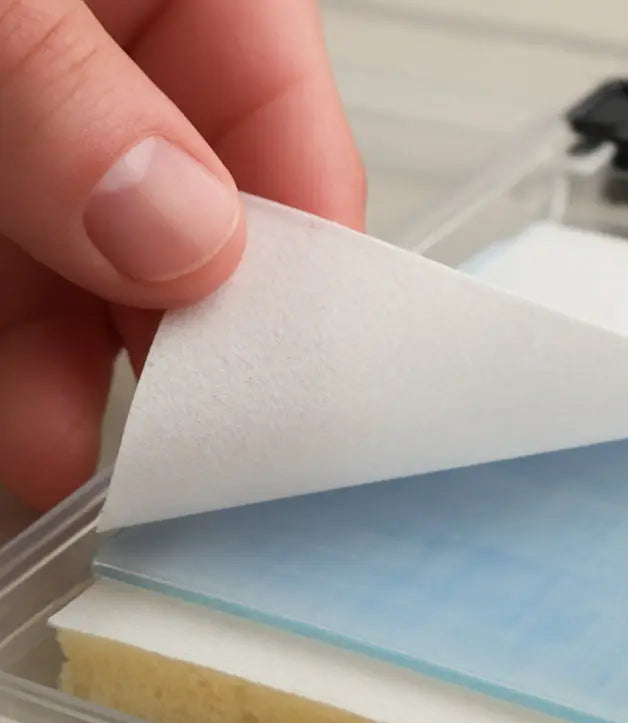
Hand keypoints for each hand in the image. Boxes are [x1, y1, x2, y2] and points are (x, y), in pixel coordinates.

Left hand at [0, 0, 363, 510]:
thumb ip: (71, 100)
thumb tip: (180, 238)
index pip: (290, 131)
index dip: (307, 261)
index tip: (297, 376)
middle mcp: (121, 61)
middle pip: (195, 222)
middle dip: (193, 342)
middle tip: (201, 442)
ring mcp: (44, 126)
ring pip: (92, 266)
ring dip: (88, 372)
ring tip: (85, 464)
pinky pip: (15, 280)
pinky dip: (18, 353)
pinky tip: (27, 421)